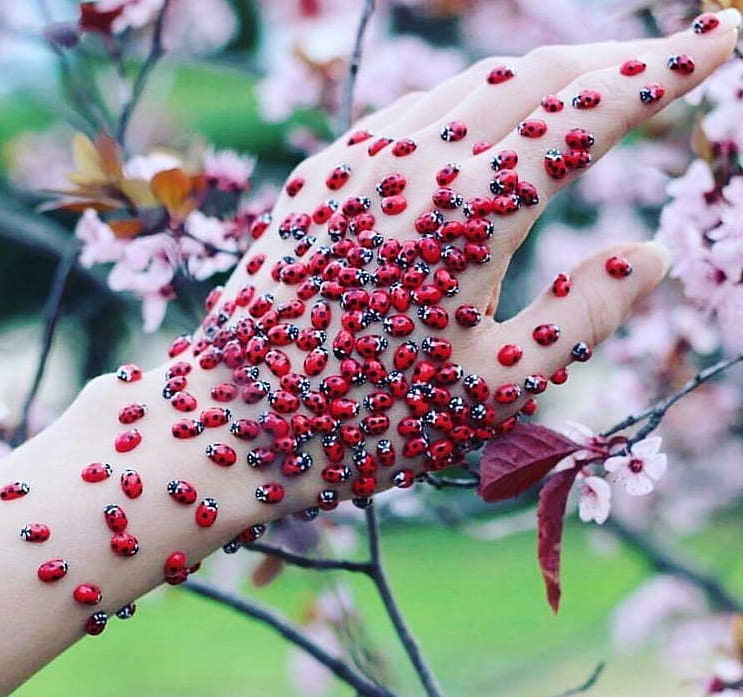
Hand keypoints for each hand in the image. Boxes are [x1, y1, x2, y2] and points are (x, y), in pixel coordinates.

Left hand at [181, 9, 738, 516]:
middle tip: (657, 65)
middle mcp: (409, 167)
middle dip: (605, 62)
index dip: (662, 73)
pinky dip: (462, 109)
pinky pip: (406, 117)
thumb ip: (583, 316)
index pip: (585, 115)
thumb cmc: (367, 420)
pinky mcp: (319, 178)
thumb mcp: (495, 389)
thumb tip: (652, 258)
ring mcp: (355, 164)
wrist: (239, 420)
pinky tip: (480, 131)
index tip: (720, 35)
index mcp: (465, 217)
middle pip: (529, 77)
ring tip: (577, 95)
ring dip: (532, 80)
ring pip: (465, 88)